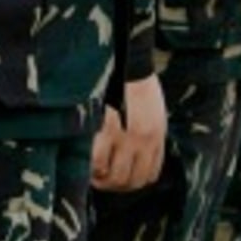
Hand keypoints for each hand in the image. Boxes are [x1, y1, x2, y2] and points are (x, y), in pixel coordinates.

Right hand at [92, 74, 166, 192]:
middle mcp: (145, 140)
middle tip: (98, 180)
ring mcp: (126, 137)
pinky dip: (90, 166)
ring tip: (89, 173)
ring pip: (114, 176)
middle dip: (113, 185)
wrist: (123, 55)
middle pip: (131, 181)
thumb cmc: (130, 79)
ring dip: (100, 179)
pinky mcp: (107, 129)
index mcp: (156, 135)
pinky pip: (98, 162)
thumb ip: (144, 133)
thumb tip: (129, 157)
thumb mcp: (149, 108)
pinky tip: (84, 161)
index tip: (118, 178)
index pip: (149, 174)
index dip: (132, 182)